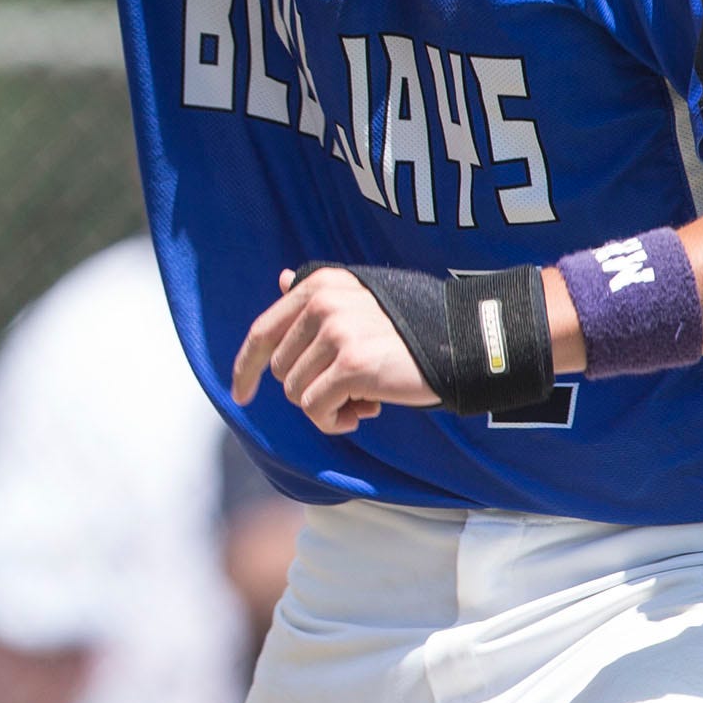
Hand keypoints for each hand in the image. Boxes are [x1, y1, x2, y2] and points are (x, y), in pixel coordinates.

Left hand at [231, 267, 435, 431]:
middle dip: (311, 387)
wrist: (462, 342)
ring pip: (297, 393)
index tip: (239, 393)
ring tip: (365, 395)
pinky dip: (336, 420)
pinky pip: (316, 410)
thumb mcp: (362, 298)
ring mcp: (336, 333)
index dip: (246, 367)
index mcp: (319, 285)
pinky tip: (367, 409)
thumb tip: (280, 281)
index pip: (263, 331)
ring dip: (328, 405)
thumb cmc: (411, 327)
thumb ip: (319, 297)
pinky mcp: (351, 365)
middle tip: (352, 386)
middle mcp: (322, 303)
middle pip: (281, 370)